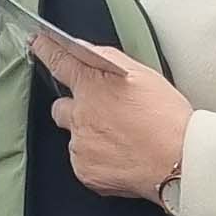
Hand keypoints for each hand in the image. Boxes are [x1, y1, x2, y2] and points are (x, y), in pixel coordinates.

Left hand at [49, 46, 194, 202]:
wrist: (179, 161)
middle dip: (75, 109)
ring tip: (121, 141)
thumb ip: (109, 60)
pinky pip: (83, 162)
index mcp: (93, 86)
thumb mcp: (144, 75)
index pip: (59, 61)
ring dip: (90, 137)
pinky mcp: (84, 171)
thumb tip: (85, 50)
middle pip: (60, 107)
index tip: (36, 44)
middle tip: (103, 116)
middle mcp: (79, 115)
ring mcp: (80, 145)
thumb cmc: (167, 119)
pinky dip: (97, 160)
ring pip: (74, 137)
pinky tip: (121, 158)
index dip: (45, 51)